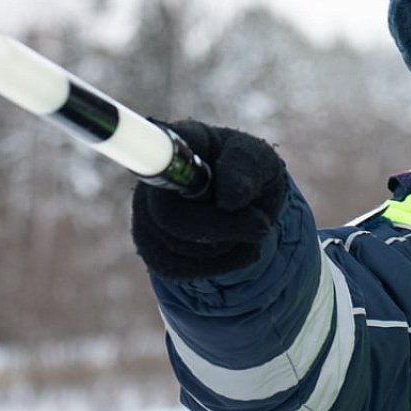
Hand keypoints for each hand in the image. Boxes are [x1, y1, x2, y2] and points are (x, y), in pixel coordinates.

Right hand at [131, 120, 286, 278]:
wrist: (247, 212)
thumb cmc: (251, 177)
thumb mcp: (264, 163)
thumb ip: (248, 168)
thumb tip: (228, 199)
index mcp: (183, 142)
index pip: (152, 148)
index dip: (162, 168)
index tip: (189, 187)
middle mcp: (154, 177)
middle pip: (170, 217)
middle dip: (223, 228)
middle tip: (261, 225)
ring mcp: (146, 214)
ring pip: (179, 248)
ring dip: (227, 245)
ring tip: (244, 227)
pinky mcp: (152, 248)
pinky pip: (180, 268)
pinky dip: (220, 264)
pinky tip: (233, 246)